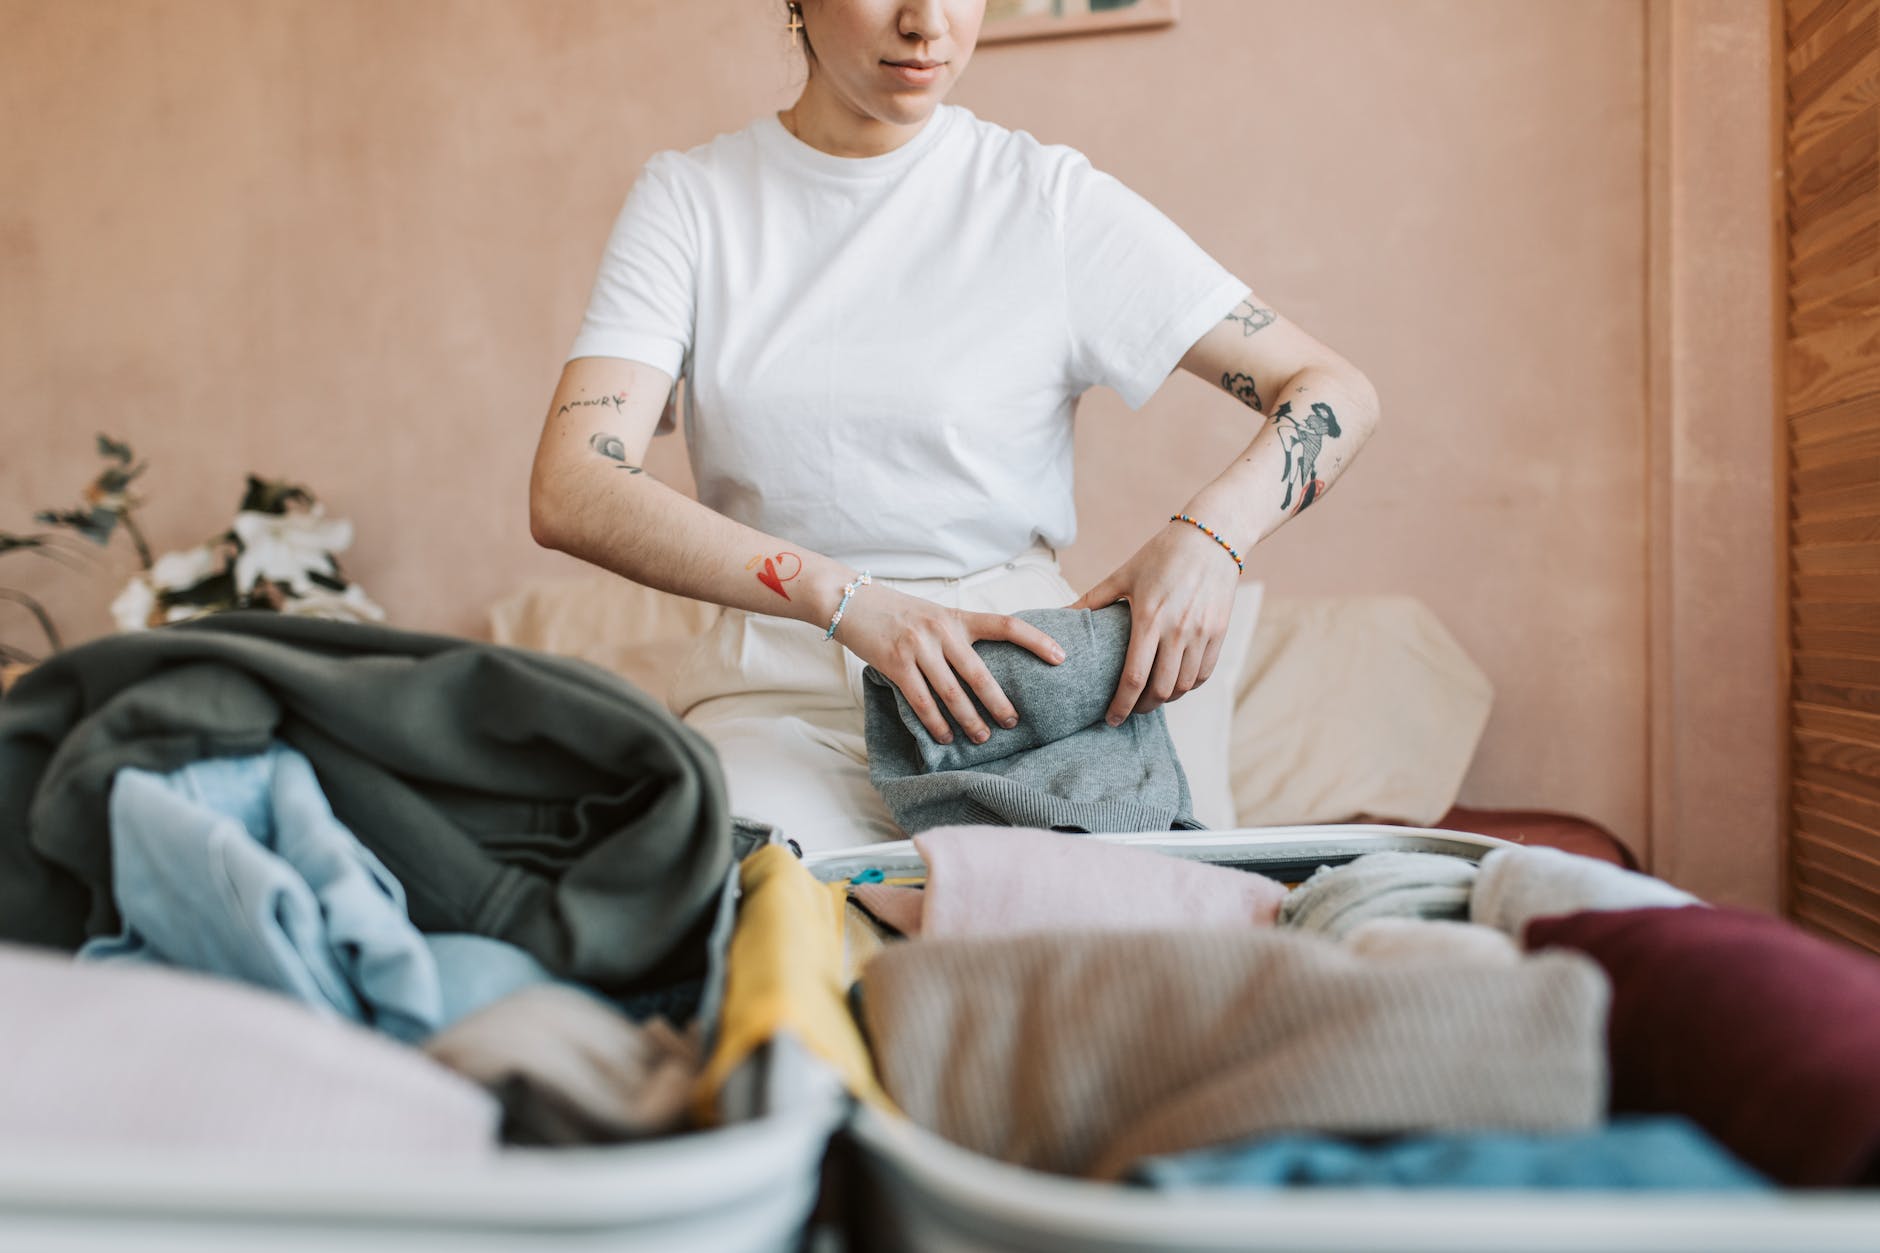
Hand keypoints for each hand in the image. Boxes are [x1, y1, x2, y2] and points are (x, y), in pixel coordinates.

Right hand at [834, 583, 1065, 745]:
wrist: (850, 599)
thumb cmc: (896, 612)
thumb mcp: (933, 615)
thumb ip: (957, 636)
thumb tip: (984, 670)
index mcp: (957, 617)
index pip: (1006, 625)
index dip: (1036, 641)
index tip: (1061, 657)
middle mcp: (941, 630)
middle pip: (980, 674)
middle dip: (999, 703)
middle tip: (1014, 723)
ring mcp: (918, 647)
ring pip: (952, 694)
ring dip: (969, 721)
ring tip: (982, 738)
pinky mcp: (896, 664)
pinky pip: (922, 701)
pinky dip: (936, 723)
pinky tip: (946, 737)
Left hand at [1066, 521, 1239, 723]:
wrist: (1211, 536)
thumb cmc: (1162, 554)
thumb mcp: (1124, 574)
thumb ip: (1092, 600)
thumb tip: (1060, 615)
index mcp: (1148, 618)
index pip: (1134, 677)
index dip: (1121, 705)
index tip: (1111, 718)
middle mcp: (1178, 631)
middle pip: (1161, 690)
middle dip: (1142, 707)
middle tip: (1130, 710)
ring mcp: (1202, 633)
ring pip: (1185, 686)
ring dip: (1166, 698)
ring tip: (1151, 698)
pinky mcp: (1219, 632)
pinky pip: (1205, 673)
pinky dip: (1189, 686)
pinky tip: (1176, 683)